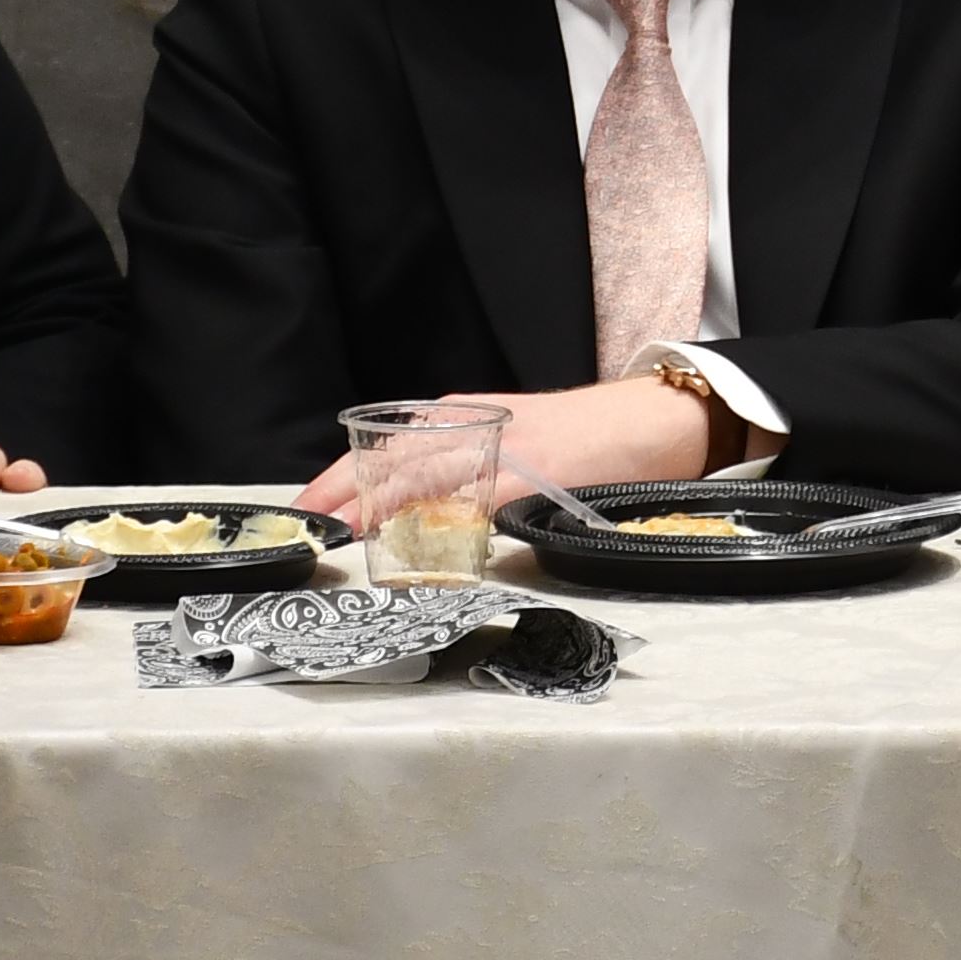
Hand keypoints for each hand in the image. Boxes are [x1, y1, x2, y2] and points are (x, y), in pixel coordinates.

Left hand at [291, 375, 724, 514]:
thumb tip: (414, 514)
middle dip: (347, 491)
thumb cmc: (587, 436)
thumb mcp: (512, 439)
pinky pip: (482, 503)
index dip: (341, 474)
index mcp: (466, 417)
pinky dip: (448, 524)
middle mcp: (478, 426)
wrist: (653, 419)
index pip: (388, 445)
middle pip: (396, 457)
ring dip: (383, 506)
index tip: (307, 506)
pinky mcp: (538, 477)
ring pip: (430, 474)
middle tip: (312, 524)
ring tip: (349, 533)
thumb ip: (465, 469)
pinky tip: (423, 542)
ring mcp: (507, 449)